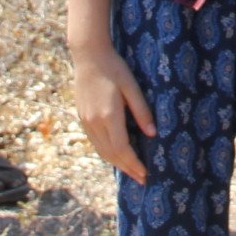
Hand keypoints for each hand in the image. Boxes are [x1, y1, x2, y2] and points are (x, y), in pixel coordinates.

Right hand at [70, 42, 156, 181]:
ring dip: (117, 164)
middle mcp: (95, 122)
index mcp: (109, 115)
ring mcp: (86, 121)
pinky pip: (96, 143)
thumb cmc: (114, 68)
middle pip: (111, 154)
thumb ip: (142, 111)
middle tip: (142, 179)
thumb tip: (152, 134)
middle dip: (127, 169)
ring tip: (131, 172)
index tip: (145, 174)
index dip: (134, 163)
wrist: (88, 56)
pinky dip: (107, 153)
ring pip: (102, 151)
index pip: (122, 149)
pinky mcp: (83, 118)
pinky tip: (116, 155)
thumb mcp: (132, 87)